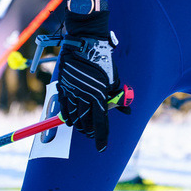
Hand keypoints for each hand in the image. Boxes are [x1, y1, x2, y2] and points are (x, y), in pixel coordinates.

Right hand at [56, 9, 128, 151]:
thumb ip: (119, 97)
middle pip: (86, 123)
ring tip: (83, 127)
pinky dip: (67, 117)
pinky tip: (71, 119)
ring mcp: (72, 92)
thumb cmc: (104, 60)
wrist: (85, 42)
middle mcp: (85, 96)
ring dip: (79, 126)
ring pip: (73, 118)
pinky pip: (63, 108)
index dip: (101, 137)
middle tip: (93, 133)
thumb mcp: (115, 79)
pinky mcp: (63, 87)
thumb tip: (128, 112)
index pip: (101, 123)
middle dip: (90, 132)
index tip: (101, 148)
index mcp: (99, 95)